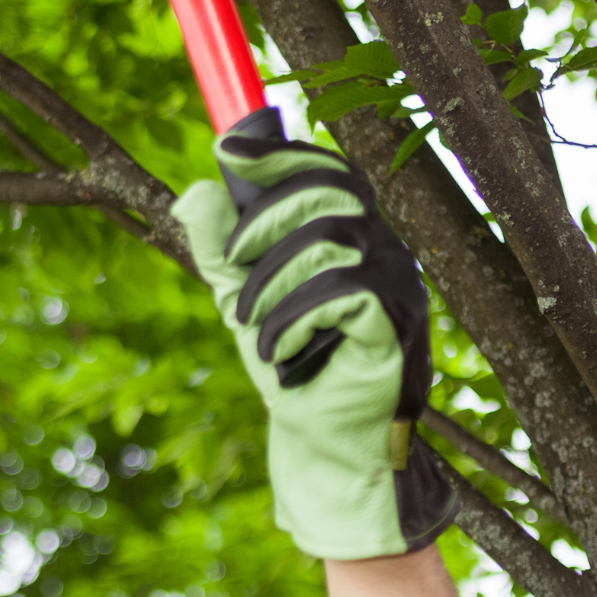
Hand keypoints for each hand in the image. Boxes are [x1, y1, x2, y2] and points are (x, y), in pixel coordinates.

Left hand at [171, 119, 453, 558]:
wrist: (323, 444)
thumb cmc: (291, 368)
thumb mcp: (241, 300)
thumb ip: (220, 249)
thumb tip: (197, 190)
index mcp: (352, 237)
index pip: (328, 172)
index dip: (281, 155)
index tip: (229, 152)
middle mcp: (384, 252)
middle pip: (328, 193)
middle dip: (265, 223)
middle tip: (232, 265)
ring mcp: (399, 287)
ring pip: (329, 241)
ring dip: (272, 283)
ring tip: (253, 327)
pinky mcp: (397, 327)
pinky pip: (343, 292)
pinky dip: (295, 319)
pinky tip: (281, 352)